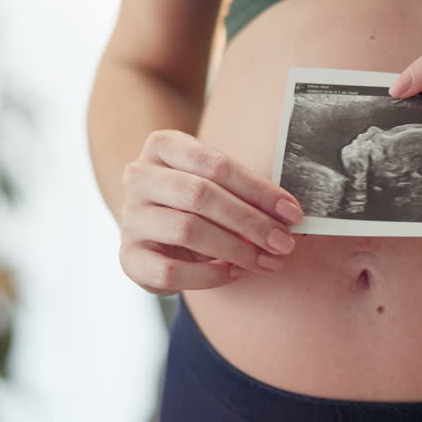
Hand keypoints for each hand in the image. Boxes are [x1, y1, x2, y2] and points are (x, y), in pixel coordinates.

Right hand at [120, 129, 304, 294]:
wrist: (154, 229)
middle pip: (200, 195)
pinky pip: (171, 270)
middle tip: (283, 242)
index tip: (293, 213)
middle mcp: (139, 177)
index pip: (215, 164)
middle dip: (250, 221)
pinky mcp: (129, 257)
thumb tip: (288, 216)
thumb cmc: (196, 201)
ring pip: (187, 230)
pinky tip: (235, 273)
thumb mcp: (216, 184)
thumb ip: (245, 192)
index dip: (258, 190)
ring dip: (235, 249)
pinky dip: (210, 276)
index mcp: (162, 146)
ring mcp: (131, 217)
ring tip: (266, 260)